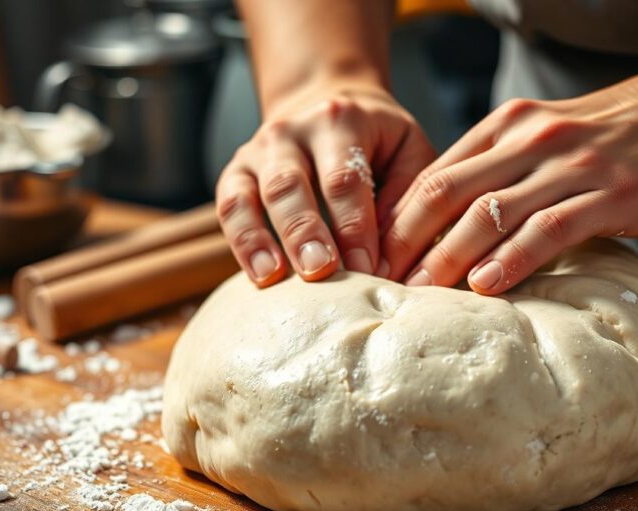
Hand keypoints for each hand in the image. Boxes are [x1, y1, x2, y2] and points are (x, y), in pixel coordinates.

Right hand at [216, 82, 434, 286]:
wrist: (329, 106)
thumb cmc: (378, 143)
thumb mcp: (408, 151)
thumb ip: (408, 198)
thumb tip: (391, 260)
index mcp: (340, 121)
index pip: (344, 179)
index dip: (355, 226)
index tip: (369, 270)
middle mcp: (291, 132)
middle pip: (290, 184)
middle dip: (303, 231)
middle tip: (320, 271)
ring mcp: (257, 152)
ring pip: (249, 196)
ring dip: (260, 240)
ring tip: (273, 277)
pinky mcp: (235, 174)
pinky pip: (229, 208)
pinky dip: (240, 243)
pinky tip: (258, 276)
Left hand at [378, 68, 637, 293]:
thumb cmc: (629, 135)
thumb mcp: (554, 137)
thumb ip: (509, 169)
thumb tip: (461, 224)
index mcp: (510, 126)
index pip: (435, 175)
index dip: (398, 220)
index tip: (376, 261)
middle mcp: (530, 139)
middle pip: (447, 192)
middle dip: (407, 241)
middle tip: (381, 285)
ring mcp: (570, 165)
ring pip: (489, 212)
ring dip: (447, 256)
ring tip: (420, 295)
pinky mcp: (611, 192)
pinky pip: (548, 228)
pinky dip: (512, 258)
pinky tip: (486, 286)